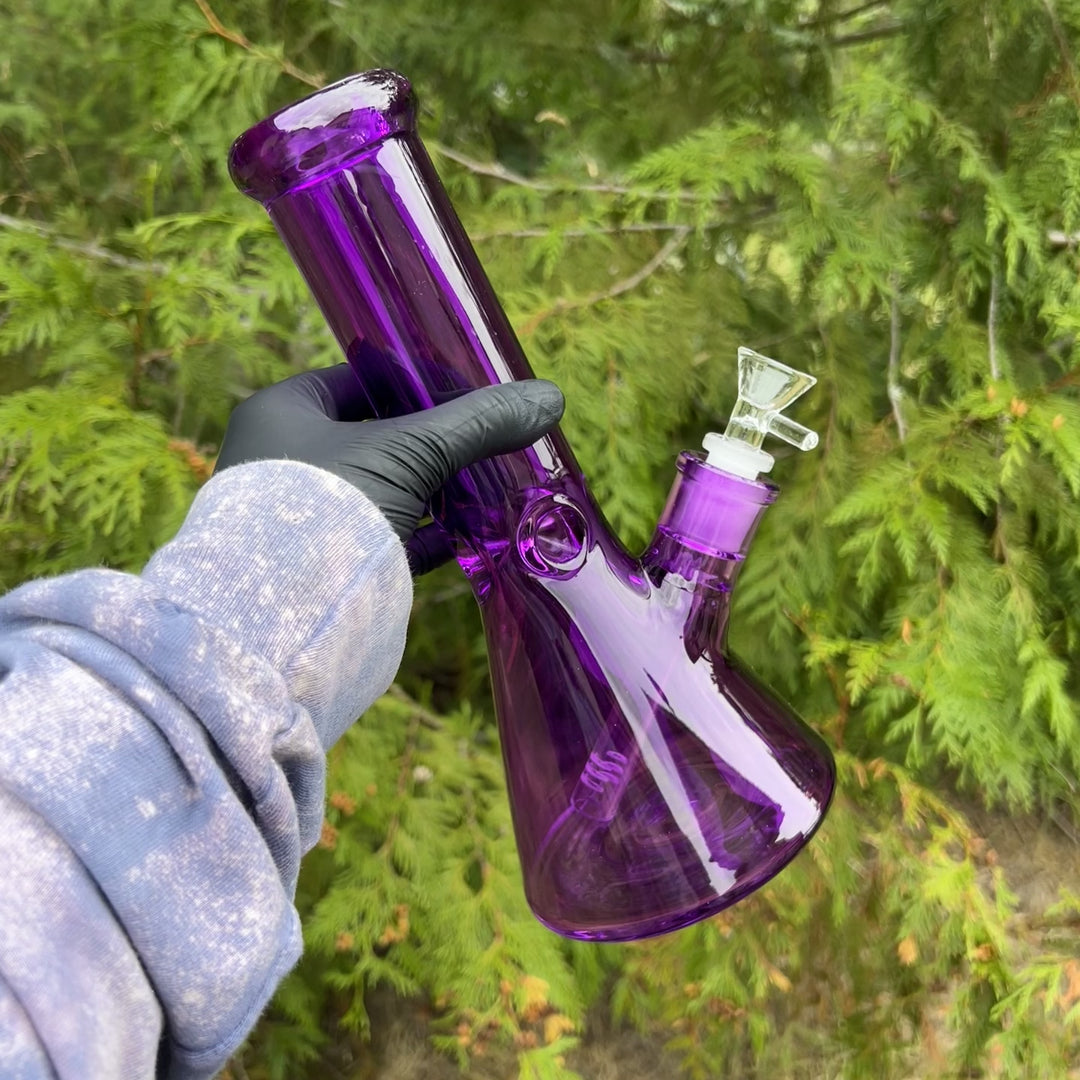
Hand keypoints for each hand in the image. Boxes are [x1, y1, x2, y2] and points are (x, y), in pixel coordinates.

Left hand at [214, 364, 563, 573]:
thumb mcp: (411, 452)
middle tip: (485, 439)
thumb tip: (550, 397)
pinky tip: (464, 537)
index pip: (360, 379)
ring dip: (432, 489)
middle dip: (433, 441)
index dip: (417, 380)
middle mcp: (282, 458)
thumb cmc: (334, 505)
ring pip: (381, 489)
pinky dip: (422, 535)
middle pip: (374, 435)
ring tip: (486, 486)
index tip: (469, 391)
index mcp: (284, 411)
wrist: (284, 617)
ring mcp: (300, 515)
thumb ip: (477, 424)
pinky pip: (381, 538)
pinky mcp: (320, 565)